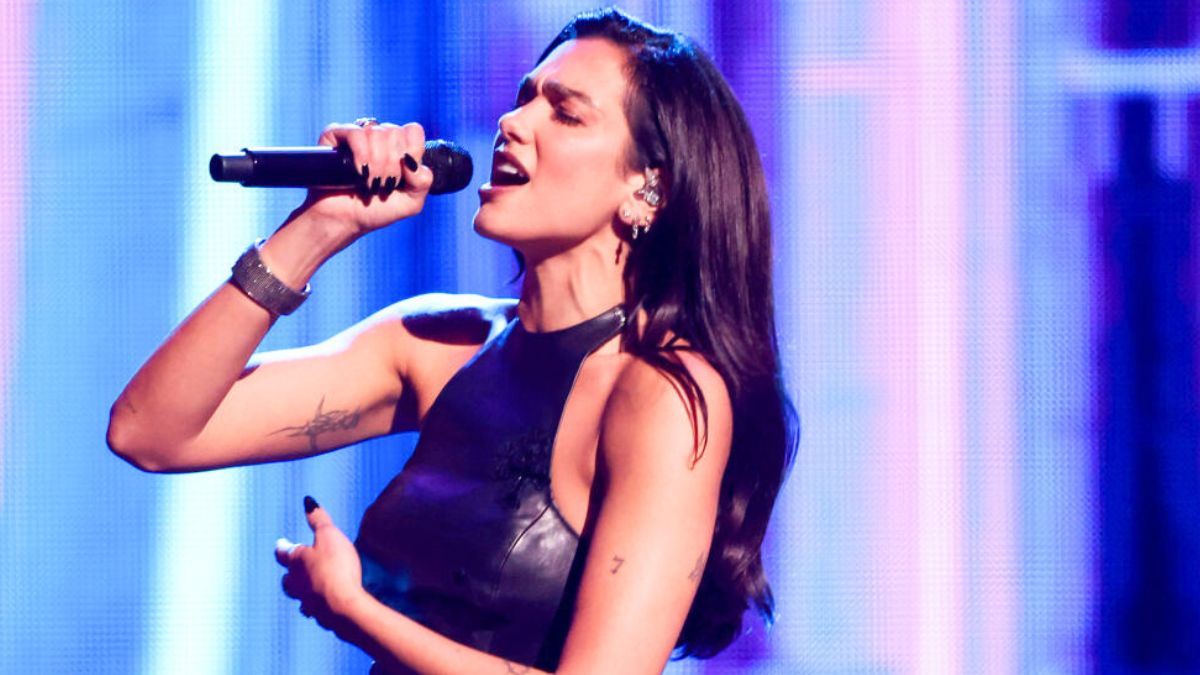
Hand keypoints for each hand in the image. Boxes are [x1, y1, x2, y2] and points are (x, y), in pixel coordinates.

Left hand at [275, 496, 367, 637]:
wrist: (344, 607)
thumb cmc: (336, 568)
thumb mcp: (330, 536)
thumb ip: (319, 519)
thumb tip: (307, 501)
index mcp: (296, 562)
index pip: (282, 553)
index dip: (282, 547)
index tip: (280, 543)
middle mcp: (297, 583)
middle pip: (287, 579)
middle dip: (289, 573)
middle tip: (290, 569)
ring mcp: (307, 602)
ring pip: (299, 597)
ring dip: (302, 592)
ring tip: (308, 589)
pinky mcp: (321, 617)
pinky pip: (316, 610)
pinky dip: (318, 606)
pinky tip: (325, 606)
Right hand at [295, 121, 435, 234]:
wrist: (343, 220)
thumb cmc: (375, 211)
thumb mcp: (411, 203)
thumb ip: (423, 182)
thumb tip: (412, 162)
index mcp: (400, 147)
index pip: (413, 131)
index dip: (412, 151)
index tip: (402, 176)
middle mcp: (379, 137)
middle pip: (395, 133)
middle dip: (391, 165)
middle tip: (382, 185)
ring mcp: (357, 135)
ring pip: (376, 133)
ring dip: (375, 165)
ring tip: (368, 184)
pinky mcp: (335, 135)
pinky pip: (355, 133)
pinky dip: (360, 154)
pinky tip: (358, 171)